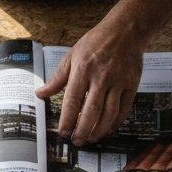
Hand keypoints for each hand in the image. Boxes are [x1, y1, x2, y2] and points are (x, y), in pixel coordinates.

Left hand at [35, 20, 145, 145]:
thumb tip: (40, 93)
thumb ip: (57, 78)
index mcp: (83, 69)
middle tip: (76, 141)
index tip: (63, 132)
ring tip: (91, 138)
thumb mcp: (72, 55)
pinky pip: (124, 109)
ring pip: (109, 114)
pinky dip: (115, 123)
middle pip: (92, 111)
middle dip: (83, 130)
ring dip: (99, 130)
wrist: (126, 30)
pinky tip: (107, 129)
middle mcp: (101, 77)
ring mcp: (118, 82)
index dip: (67, 119)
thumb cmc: (96, 41)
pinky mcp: (131, 85)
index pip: (73, 100)